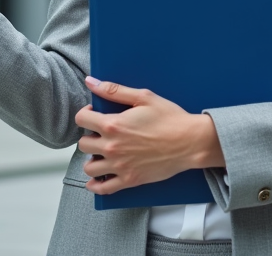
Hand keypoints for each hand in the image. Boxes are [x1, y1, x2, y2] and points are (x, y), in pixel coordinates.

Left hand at [75, 77, 224, 194]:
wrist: (190, 141)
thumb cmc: (170, 118)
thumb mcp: (143, 97)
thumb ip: (114, 90)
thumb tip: (91, 82)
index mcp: (113, 125)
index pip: (81, 120)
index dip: (85, 114)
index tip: (94, 114)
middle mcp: (112, 147)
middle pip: (83, 145)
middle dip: (90, 137)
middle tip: (102, 135)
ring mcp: (120, 166)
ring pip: (89, 168)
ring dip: (92, 160)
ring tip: (102, 154)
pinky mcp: (130, 180)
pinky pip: (103, 188)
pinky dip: (95, 186)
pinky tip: (97, 179)